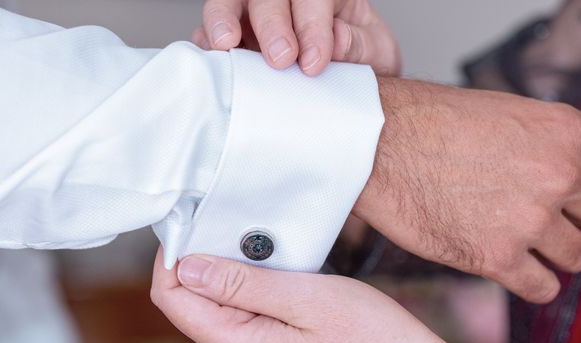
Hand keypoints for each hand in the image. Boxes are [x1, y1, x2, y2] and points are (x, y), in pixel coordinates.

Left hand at [151, 249, 527, 342]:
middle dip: (200, 256)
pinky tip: (270, 261)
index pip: (171, 298)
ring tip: (255, 240)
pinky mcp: (269, 341)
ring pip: (214, 299)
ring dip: (226, 266)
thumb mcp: (303, 299)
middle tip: (230, 222)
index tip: (194, 220)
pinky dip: (246, 277)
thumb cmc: (366, 336)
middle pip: (188, 298)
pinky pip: (240, 304)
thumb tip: (185, 267)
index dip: (172, 256)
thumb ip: (241, 284)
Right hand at [192, 0, 400, 75]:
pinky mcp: (232, 36)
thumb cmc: (361, 65)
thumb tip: (335, 41)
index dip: (313, 26)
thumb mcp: (375, 55)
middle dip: (273, 24)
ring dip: (225, 19)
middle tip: (281, 60)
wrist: (347, 90)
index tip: (315, 63)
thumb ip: (360, 45)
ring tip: (226, 44)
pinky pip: (210, 29)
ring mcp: (255, 14)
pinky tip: (211, 55)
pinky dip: (206, 41)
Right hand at [354, 77, 580, 302]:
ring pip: (575, 258)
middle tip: (546, 228)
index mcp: (569, 136)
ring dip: (552, 256)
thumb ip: (546, 148)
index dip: (578, 201)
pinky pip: (542, 288)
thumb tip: (559, 176)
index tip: (569, 212)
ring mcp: (529, 220)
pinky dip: (533, 282)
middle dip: (571, 227)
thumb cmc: (427, 123)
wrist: (376, 142)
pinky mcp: (495, 257)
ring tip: (525, 247)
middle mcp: (560, 178)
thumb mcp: (508, 115)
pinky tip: (513, 268)